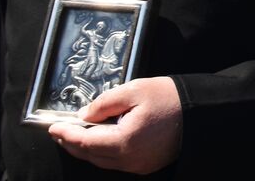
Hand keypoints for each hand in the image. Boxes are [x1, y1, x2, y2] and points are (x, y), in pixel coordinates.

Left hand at [48, 77, 182, 172]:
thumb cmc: (171, 98)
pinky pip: (117, 161)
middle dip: (72, 144)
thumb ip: (105, 102)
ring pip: (102, 161)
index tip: (53, 127)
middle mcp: (128, 159)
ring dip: (87, 149)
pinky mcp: (146, 165)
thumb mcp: (135, 89)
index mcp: (124, 141)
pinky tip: (101, 141)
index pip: (84, 140)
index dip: (66, 133)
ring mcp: (138, 165)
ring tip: (77, 136)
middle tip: (60, 133)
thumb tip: (84, 116)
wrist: (201, 111)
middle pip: (90, 155)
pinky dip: (104, 152)